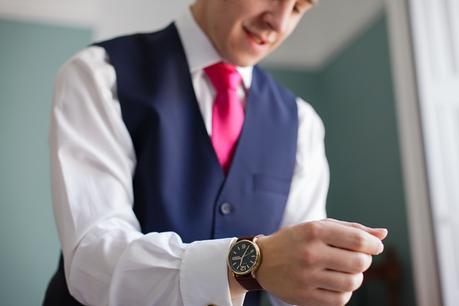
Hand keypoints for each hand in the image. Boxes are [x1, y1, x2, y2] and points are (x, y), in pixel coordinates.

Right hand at [255, 218, 387, 305]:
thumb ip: (350, 229)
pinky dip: (345, 292)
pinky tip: (336, 283)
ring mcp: (306, 277)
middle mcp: (310, 253)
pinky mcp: (304, 296)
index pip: (358, 239)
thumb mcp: (317, 227)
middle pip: (359, 262)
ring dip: (356, 277)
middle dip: (365, 260)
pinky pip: (340, 299)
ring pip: (352, 282)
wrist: (260, 261)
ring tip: (348, 271)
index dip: (373, 244)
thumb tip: (383, 234)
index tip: (373, 247)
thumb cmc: (295, 240)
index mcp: (313, 231)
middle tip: (357, 258)